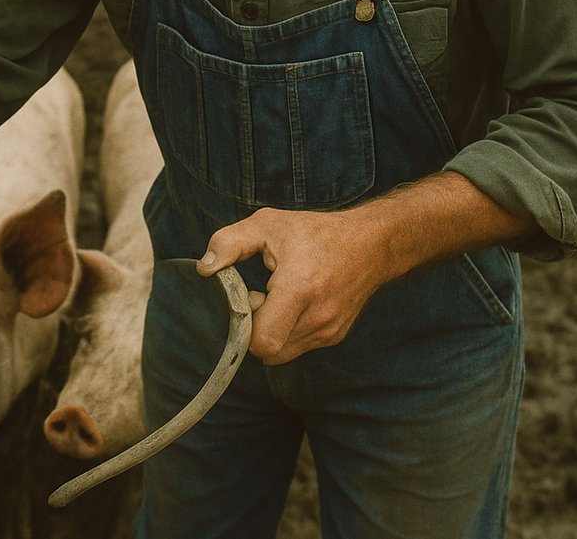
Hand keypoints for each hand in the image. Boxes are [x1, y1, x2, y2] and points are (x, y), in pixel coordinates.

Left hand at [195, 206, 388, 364]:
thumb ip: (229, 243)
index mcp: (300, 288)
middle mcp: (318, 317)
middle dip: (256, 330)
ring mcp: (329, 330)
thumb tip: (204, 268)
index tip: (251, 296)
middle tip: (262, 298)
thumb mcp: (267, 224)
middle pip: (268, 352)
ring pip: (283, 353)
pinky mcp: (335, 335)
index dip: (245, 326)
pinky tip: (294, 304)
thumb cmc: (317, 232)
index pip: (262, 341)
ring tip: (280, 299)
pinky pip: (298, 346)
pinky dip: (288, 332)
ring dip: (272, 332)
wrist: (372, 243)